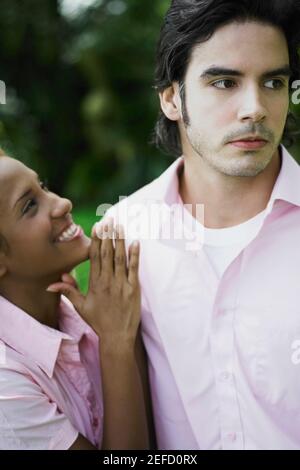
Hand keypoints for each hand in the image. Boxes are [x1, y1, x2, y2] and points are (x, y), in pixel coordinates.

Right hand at [46, 220, 140, 349]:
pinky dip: (135, 255)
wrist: (117, 336)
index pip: (95, 257)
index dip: (96, 241)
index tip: (97, 227)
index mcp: (95, 283)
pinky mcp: (134, 289)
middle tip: (108, 220)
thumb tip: (51, 284)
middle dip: (108, 236)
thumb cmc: (99, 321)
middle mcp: (108, 281)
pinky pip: (134, 269)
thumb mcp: (81, 307)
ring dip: (120, 241)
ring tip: (120, 226)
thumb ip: (68, 291)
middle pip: (107, 254)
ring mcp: (122, 284)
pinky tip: (135, 242)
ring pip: (120, 258)